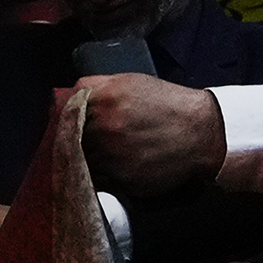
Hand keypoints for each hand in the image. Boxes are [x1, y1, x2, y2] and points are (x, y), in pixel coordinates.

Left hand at [75, 70, 224, 194]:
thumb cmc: (166, 104)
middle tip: (82, 144)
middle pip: (67, 140)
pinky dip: (103, 177)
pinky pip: (100, 181)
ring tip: (104, 157)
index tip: (64, 127)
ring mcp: (112, 156)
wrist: (201, 131)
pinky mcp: (123, 179)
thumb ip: (95, 86)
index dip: (61, 122)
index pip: (62, 113)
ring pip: (81, 163)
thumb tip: (68, 97)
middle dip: (72, 143)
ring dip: (85, 162)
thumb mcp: (131, 82)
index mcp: (102, 98)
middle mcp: (103, 126)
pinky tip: (117, 167)